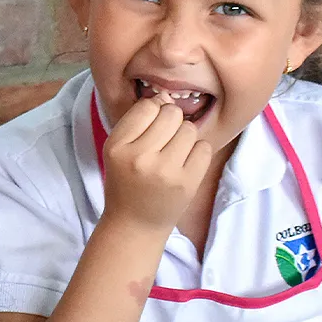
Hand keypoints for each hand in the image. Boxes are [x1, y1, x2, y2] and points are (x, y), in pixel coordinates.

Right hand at [101, 94, 211, 233]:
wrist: (135, 225)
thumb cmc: (127, 182)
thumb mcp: (117, 150)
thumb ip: (138, 122)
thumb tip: (166, 96)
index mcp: (117, 147)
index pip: (147, 107)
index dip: (153, 112)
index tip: (151, 129)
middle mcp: (139, 158)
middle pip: (171, 113)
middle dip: (172, 123)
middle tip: (164, 143)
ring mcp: (165, 171)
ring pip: (189, 129)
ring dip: (185, 138)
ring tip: (173, 155)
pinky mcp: (187, 183)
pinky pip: (204, 148)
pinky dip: (198, 154)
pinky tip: (185, 166)